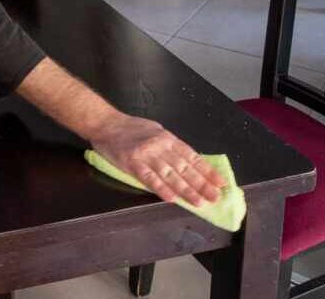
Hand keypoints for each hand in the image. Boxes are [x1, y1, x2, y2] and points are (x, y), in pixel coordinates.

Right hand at [90, 114, 225, 205]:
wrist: (105, 123)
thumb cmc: (130, 127)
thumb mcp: (155, 131)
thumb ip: (170, 146)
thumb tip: (188, 161)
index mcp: (168, 138)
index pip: (192, 157)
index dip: (207, 171)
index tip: (220, 183)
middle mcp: (160, 146)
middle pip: (184, 168)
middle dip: (202, 184)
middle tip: (215, 197)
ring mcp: (146, 155)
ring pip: (170, 175)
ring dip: (186, 190)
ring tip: (199, 201)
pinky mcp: (132, 163)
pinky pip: (149, 178)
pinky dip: (161, 188)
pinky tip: (172, 198)